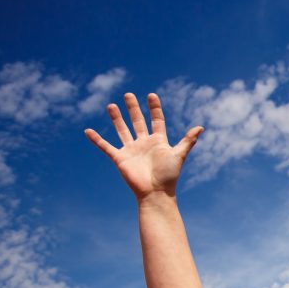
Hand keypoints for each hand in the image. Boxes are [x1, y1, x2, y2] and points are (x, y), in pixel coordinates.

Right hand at [85, 93, 202, 199]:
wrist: (155, 192)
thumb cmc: (168, 175)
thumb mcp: (178, 155)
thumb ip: (187, 141)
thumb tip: (200, 127)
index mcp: (158, 141)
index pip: (156, 120)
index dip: (154, 108)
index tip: (151, 95)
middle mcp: (143, 143)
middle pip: (137, 121)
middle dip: (133, 108)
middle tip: (128, 94)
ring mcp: (131, 150)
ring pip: (122, 130)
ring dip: (116, 118)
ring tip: (111, 105)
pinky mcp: (119, 158)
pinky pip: (105, 147)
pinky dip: (96, 140)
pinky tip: (88, 131)